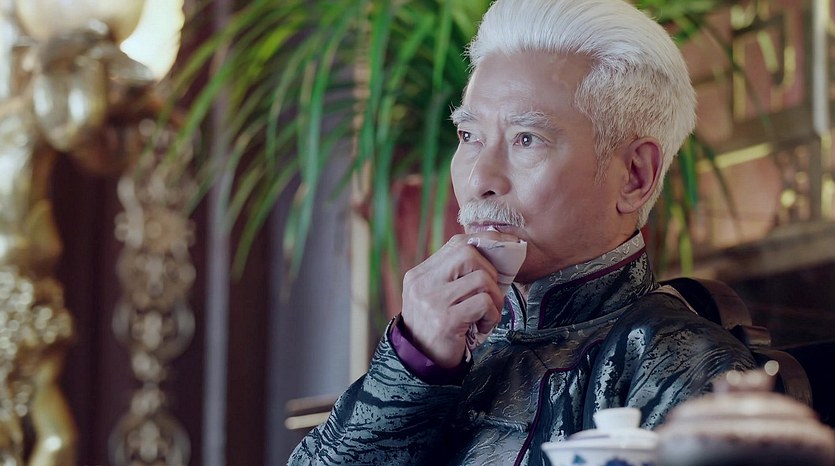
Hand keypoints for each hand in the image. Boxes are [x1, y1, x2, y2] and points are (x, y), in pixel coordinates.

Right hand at [400, 231, 516, 367]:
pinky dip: (492, 315)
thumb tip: (492, 252)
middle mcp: (422, 284)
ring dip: (494, 297)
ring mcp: (432, 302)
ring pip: (480, 279)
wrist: (421, 364)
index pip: (456, 243)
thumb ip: (454, 276)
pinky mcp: (445, 321)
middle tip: (491, 293)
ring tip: (488, 313)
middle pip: (468, 253)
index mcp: (420, 274)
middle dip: (490, 272)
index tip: (506, 248)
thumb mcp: (437, 297)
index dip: (486, 242)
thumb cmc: (437, 328)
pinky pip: (483, 303)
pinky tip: (483, 326)